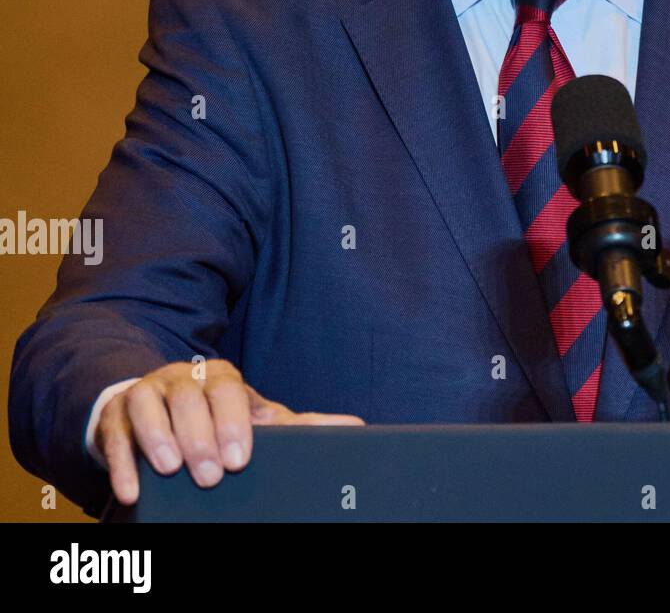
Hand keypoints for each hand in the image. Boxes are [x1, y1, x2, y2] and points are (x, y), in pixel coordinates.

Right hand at [96, 359, 364, 505]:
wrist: (157, 405)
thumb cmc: (216, 417)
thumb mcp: (255, 418)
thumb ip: (300, 424)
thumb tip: (356, 426)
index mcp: (223, 378)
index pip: (230, 391)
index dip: (234, 423)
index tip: (239, 460)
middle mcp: (183, 378)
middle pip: (190, 399)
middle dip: (200, 437)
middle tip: (210, 475)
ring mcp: (146, 391)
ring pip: (150, 406)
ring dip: (159, 439)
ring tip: (170, 470)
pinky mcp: (114, 413)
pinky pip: (115, 432)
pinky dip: (123, 461)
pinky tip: (133, 489)